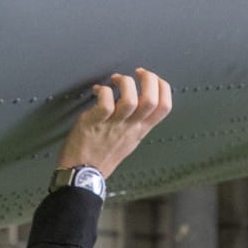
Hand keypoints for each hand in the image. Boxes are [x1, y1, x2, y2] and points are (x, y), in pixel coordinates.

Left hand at [55, 68, 173, 176]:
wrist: (83, 173)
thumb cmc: (104, 155)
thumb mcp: (129, 140)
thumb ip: (136, 122)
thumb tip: (135, 99)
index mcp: (141, 130)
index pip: (164, 107)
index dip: (162, 87)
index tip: (151, 79)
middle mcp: (131, 127)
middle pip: (151, 100)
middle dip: (148, 79)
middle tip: (136, 73)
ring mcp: (114, 125)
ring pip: (129, 100)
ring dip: (124, 82)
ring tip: (115, 80)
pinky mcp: (95, 123)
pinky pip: (105, 103)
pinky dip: (103, 91)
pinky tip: (98, 91)